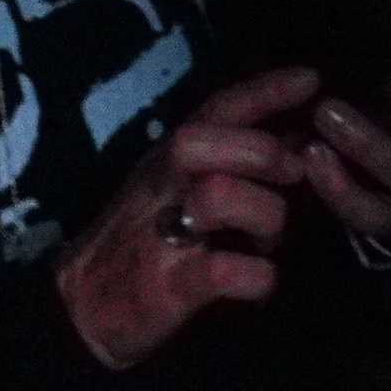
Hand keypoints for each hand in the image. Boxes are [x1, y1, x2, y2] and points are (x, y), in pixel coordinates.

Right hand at [56, 63, 335, 371]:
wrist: (80, 311)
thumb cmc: (141, 242)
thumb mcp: (177, 188)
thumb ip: (231, 161)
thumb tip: (295, 135)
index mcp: (167, 161)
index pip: (214, 110)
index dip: (263, 90)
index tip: (310, 79)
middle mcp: (160, 189)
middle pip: (202, 142)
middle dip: (261, 151)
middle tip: (293, 177)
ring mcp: (160, 238)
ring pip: (217, 196)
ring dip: (264, 215)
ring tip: (268, 241)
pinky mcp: (165, 289)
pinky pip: (222, 270)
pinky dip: (256, 276)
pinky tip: (260, 281)